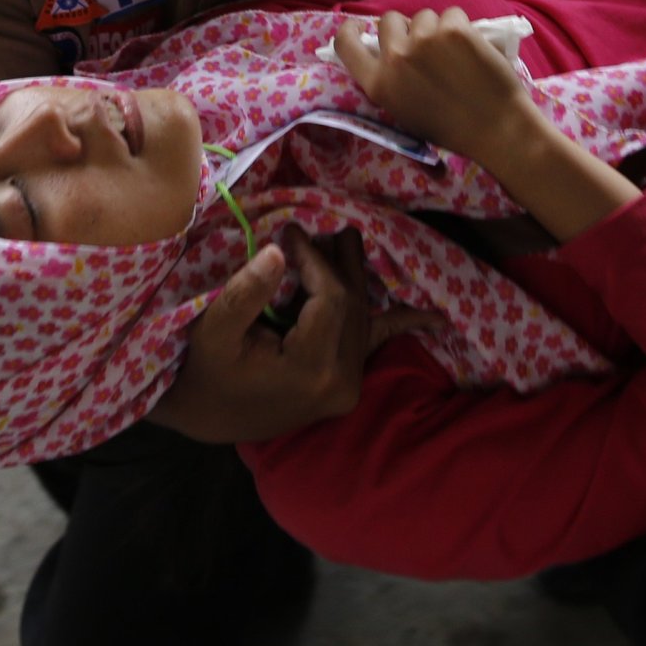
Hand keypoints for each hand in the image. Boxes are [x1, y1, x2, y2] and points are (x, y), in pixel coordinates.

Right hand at [149, 228, 441, 445]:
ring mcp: (349, 387)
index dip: (314, 260)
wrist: (209, 417)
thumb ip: (246, 293)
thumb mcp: (214, 332)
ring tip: (346, 240)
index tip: (289, 232)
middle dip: (337, 262)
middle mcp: (342, 382)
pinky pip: (376, 346)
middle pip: (351, 304)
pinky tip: (438, 320)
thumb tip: (278, 251)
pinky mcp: (347, 385)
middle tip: (321, 227)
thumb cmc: (207, 373)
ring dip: (354, 277)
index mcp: (312, 370)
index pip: (329, 299)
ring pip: (360, 317)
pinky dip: (404, 325)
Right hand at [332, 7, 536, 164]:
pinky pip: (452, 14)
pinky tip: (472, 49)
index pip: (345, 44)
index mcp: (378, 83)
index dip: (351, 29)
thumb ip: (389, 80)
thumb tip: (387, 50)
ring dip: (437, 28)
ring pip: (424, 16)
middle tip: (425, 44)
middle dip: (405, 27)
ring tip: (455, 54)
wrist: (496, 128)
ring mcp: (424, 41)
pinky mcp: (453, 30)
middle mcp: (395, 58)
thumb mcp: (403, 110)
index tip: (360, 26)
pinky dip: (462, 27)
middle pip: (389, 20)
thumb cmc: (451, 128)